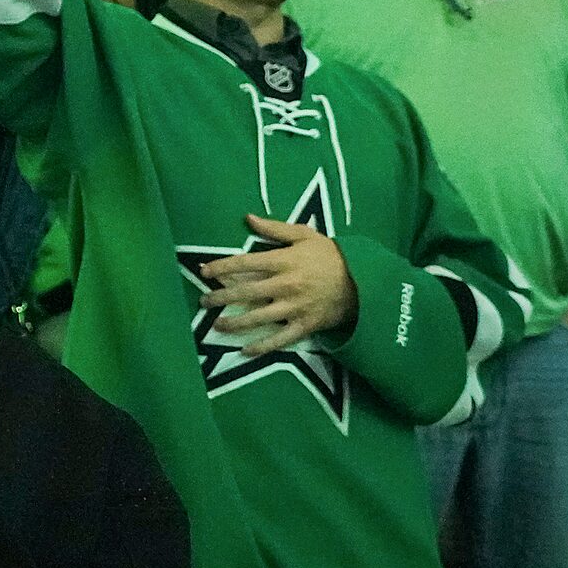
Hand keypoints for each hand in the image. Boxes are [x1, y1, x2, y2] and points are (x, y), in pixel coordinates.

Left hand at [200, 217, 357, 354]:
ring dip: (234, 322)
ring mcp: (294, 307)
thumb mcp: (305, 235)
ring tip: (217, 325)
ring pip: (258, 317)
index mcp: (284, 261)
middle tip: (204, 302)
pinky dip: (262, 346)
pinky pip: (280, 339)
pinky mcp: (304, 325)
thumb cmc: (331, 255)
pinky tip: (245, 350)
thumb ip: (275, 229)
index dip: (222, 267)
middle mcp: (285, 285)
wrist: (364, 281)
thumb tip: (248, 218)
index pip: (244, 263)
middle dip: (221, 297)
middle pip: (245, 292)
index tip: (204, 272)